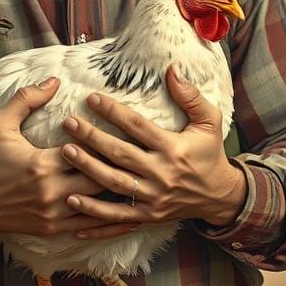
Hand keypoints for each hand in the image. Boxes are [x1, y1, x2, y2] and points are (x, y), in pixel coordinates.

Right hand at [0, 78, 141, 243]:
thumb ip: (27, 99)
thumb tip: (54, 79)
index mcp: (43, 164)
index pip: (86, 150)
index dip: (106, 140)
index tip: (125, 129)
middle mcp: (53, 191)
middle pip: (99, 177)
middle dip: (120, 166)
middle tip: (143, 153)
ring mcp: (55, 213)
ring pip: (99, 203)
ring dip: (120, 192)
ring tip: (146, 181)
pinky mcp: (54, 229)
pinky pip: (90, 226)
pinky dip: (111, 221)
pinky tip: (133, 216)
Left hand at [60, 65, 246, 237]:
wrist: (220, 196)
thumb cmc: (210, 154)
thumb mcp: (210, 122)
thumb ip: (191, 96)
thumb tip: (172, 69)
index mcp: (173, 148)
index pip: (137, 126)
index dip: (113, 112)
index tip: (91, 99)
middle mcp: (161, 173)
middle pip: (120, 153)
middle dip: (91, 137)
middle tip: (68, 122)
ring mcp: (153, 197)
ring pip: (113, 182)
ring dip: (87, 168)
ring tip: (65, 151)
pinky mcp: (147, 215)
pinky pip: (116, 216)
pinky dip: (94, 211)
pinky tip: (72, 200)